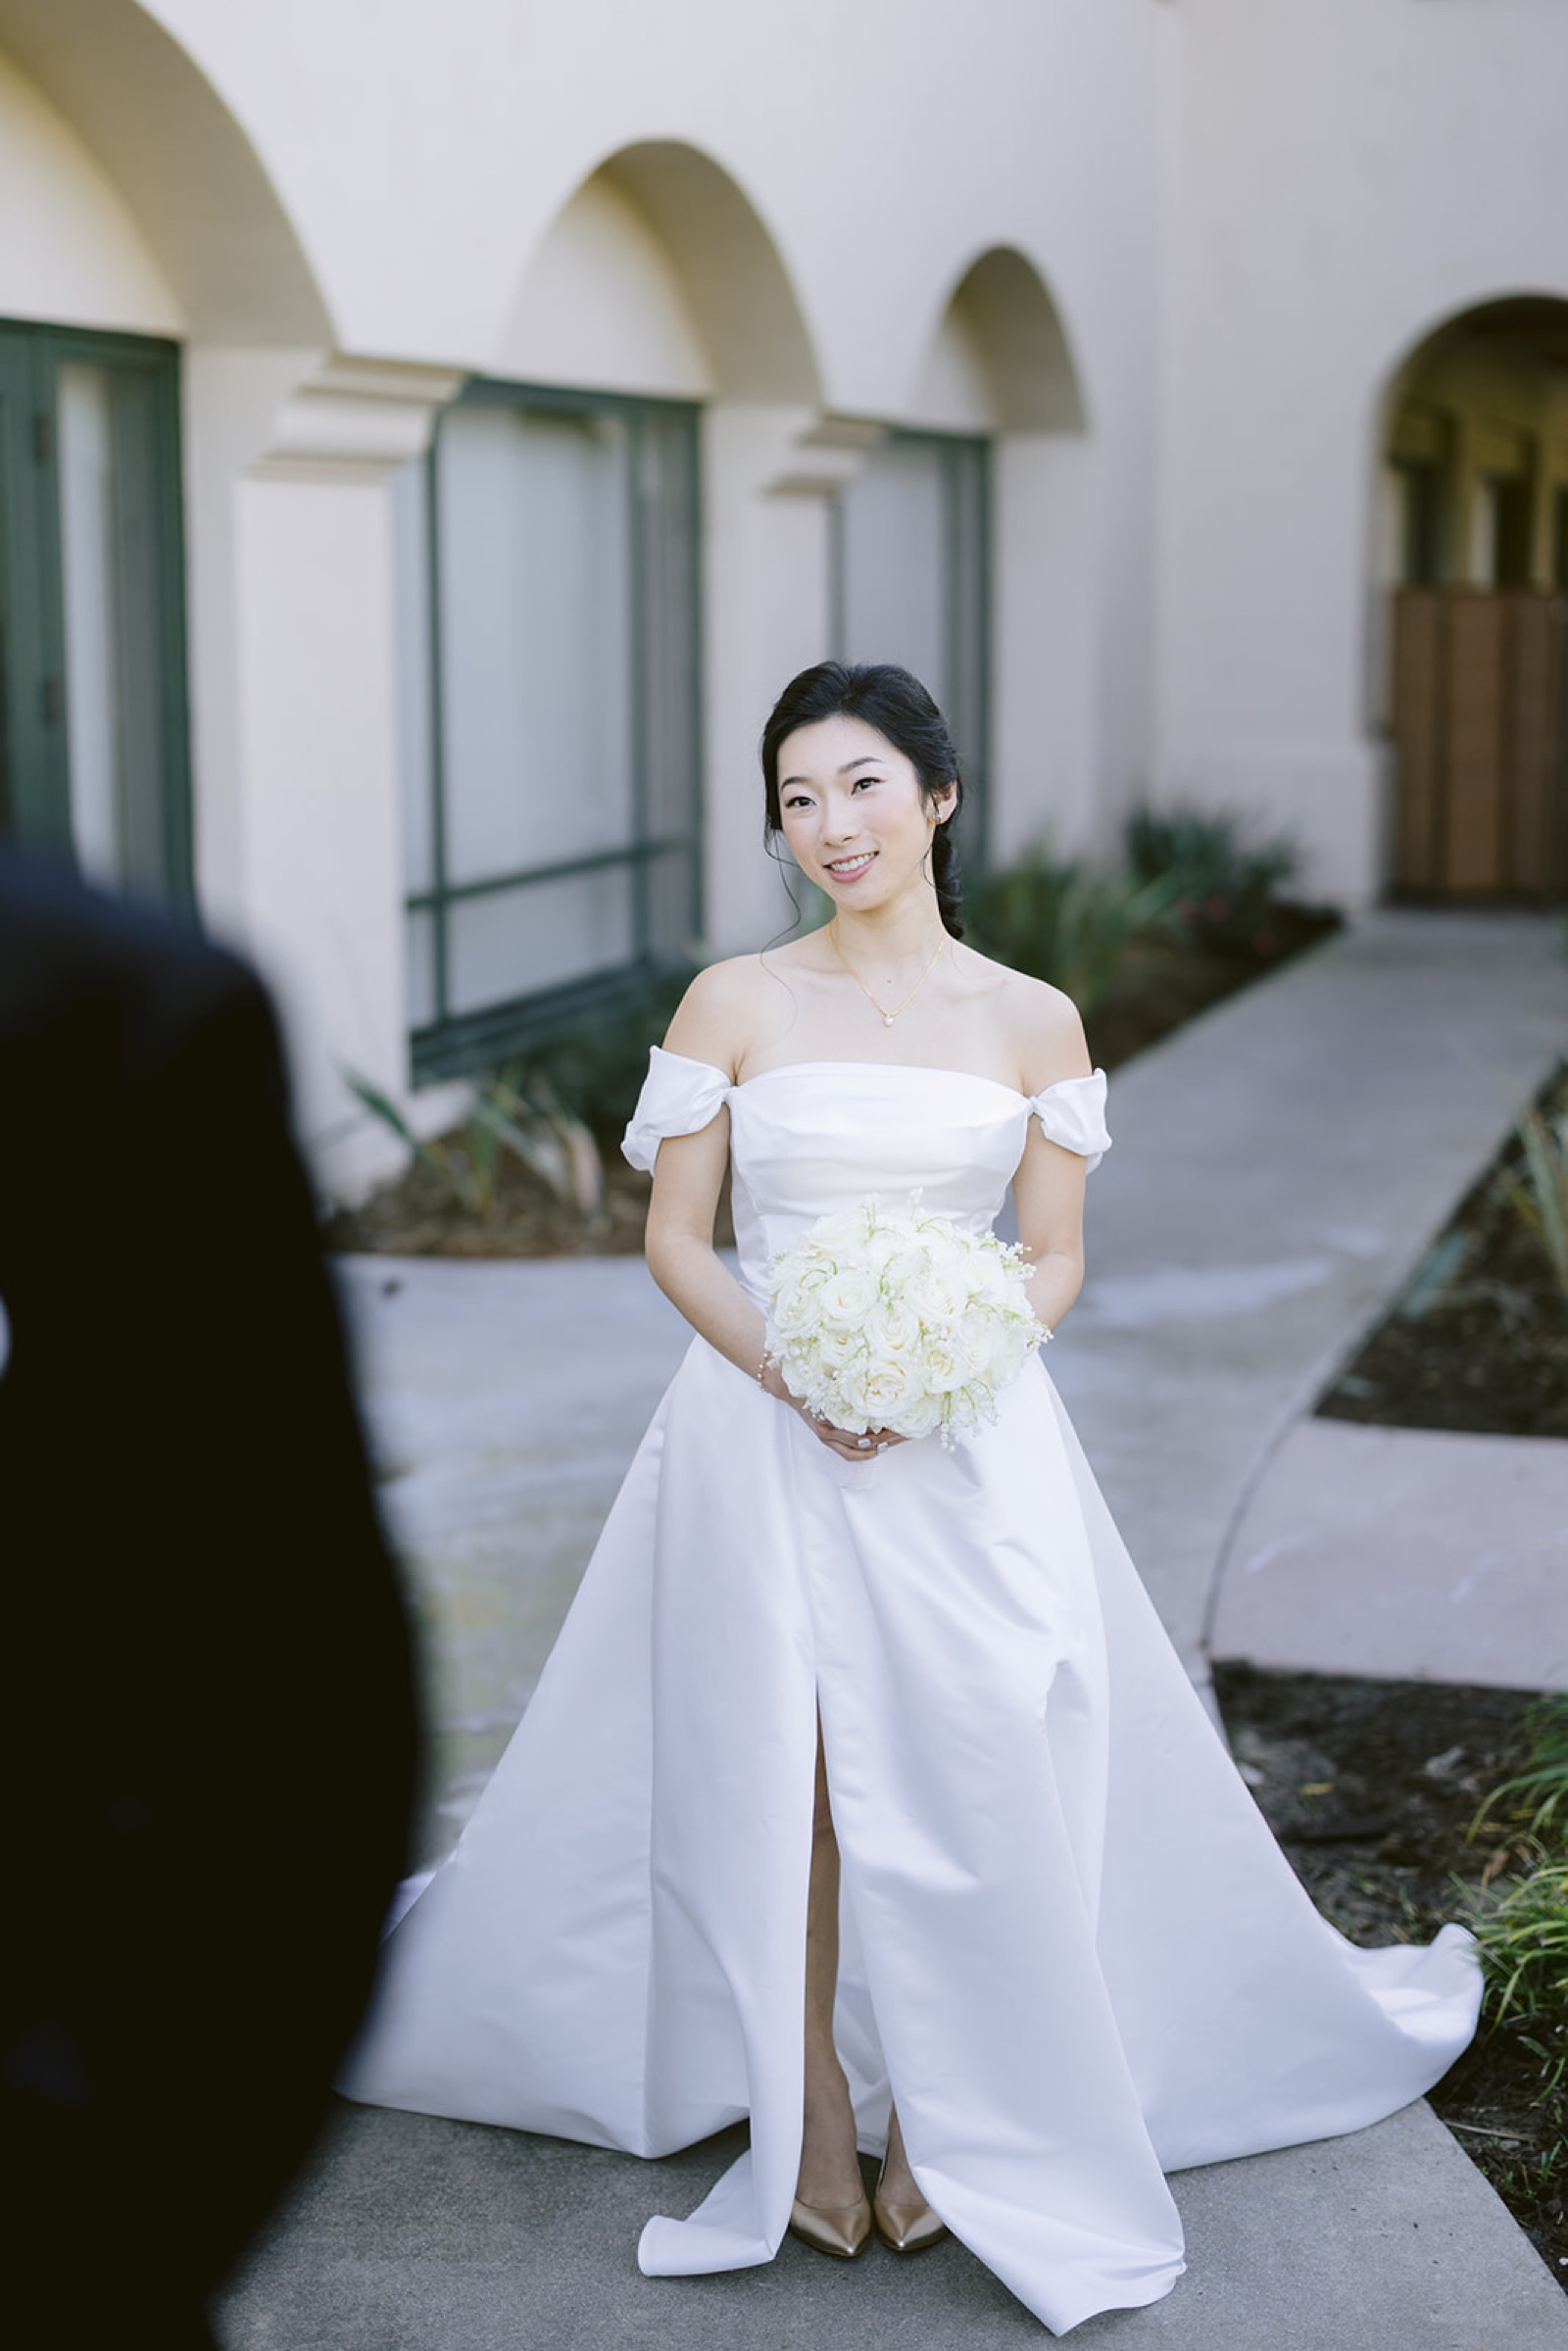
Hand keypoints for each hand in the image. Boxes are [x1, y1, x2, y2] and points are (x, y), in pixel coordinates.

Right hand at [759, 1361, 904, 1457]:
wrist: (787, 1384)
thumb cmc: (811, 1376)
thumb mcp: (832, 1373)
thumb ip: (851, 1376)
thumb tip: (877, 1370)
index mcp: (832, 1414)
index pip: (866, 1430)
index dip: (887, 1429)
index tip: (904, 1421)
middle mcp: (829, 1431)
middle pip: (866, 1443)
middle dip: (889, 1439)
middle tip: (909, 1432)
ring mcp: (827, 1437)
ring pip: (858, 1451)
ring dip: (880, 1447)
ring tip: (898, 1440)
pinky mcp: (827, 1439)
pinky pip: (848, 1453)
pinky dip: (865, 1453)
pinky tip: (879, 1448)